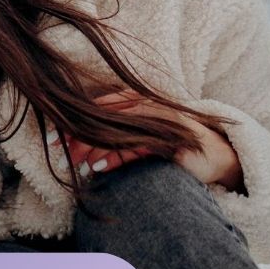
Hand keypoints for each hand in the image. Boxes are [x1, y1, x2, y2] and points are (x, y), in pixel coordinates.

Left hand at [59, 89, 242, 188]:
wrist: (215, 156)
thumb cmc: (174, 146)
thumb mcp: (141, 140)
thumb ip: (117, 139)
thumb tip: (83, 151)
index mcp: (140, 102)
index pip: (102, 106)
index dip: (77, 118)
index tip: (54, 134)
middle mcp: (148, 106)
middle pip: (106, 116)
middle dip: (79, 131)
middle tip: (58, 147)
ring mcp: (160, 121)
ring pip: (118, 131)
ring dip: (94, 146)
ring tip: (75, 161)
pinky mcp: (170, 140)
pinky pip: (137, 147)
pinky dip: (116, 157)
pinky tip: (98, 167)